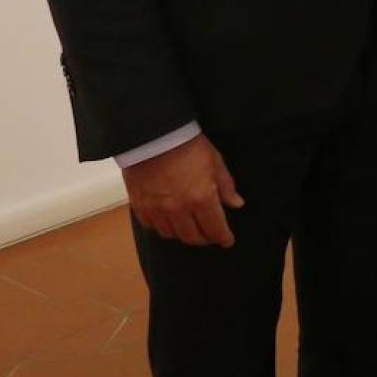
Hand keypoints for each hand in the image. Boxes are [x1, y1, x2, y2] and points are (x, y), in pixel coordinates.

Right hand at [121, 134, 242, 247]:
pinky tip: (168, 220)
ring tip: (190, 228)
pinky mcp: (140, 206)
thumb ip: (226, 186)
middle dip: (205, 239)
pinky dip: (162, 226)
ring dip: (183, 234)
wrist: (154, 135)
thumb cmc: (189, 145)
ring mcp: (157, 209)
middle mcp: (179, 209)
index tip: (227, 241)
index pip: (215, 228)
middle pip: (192, 237)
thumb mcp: (215, 162)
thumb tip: (236, 204)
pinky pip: (151, 226)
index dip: (223, 237)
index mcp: (202, 198)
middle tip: (210, 235)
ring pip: (171, 234)